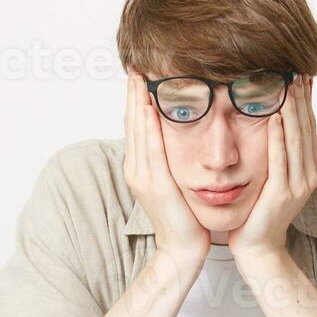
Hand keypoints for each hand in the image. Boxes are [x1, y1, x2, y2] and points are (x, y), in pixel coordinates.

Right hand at [124, 72, 211, 263]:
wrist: (183, 248)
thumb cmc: (183, 217)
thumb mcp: (172, 182)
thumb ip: (168, 160)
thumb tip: (172, 139)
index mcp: (139, 167)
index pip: (135, 126)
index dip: (135, 101)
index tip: (139, 78)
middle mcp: (136, 168)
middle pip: (132, 124)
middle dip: (134, 95)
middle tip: (135, 69)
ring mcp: (143, 176)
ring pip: (138, 131)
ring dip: (139, 103)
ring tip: (140, 79)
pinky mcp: (156, 183)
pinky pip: (151, 148)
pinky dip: (149, 127)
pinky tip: (150, 108)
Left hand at [228, 74, 316, 263]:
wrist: (258, 246)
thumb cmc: (260, 210)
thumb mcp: (275, 176)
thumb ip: (279, 152)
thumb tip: (275, 119)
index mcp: (309, 168)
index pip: (309, 126)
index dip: (306, 100)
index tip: (301, 75)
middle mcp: (308, 174)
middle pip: (305, 128)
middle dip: (300, 98)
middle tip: (295, 71)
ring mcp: (297, 184)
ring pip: (295, 139)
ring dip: (290, 110)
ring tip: (286, 85)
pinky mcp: (281, 193)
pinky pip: (280, 159)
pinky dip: (277, 137)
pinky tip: (272, 117)